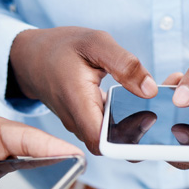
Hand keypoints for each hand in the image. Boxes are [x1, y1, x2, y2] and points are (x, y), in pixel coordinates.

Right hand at [9, 27, 157, 153]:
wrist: (31, 57)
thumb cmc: (61, 47)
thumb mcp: (95, 43)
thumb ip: (124, 64)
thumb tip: (150, 90)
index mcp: (78, 102)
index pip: (101, 142)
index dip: (126, 143)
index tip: (147, 128)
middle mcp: (76, 121)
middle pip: (109, 145)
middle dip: (135, 138)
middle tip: (157, 118)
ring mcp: (79, 124)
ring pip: (107, 138)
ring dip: (130, 130)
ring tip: (151, 112)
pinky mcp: (83, 121)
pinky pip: (104, 129)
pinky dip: (121, 121)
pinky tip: (137, 107)